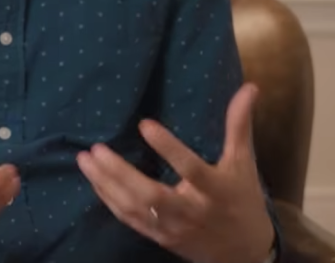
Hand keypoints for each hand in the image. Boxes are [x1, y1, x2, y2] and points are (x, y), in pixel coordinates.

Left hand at [76, 83, 274, 262]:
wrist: (243, 252)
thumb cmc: (243, 199)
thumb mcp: (244, 162)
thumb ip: (239, 125)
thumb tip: (249, 87)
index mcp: (215, 190)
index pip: (191, 169)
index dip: (169, 148)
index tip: (144, 124)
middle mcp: (191, 211)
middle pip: (151, 195)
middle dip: (120, 174)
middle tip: (96, 149)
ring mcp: (173, 227)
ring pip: (135, 209)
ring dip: (107, 185)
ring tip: (86, 160)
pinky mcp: (159, 237)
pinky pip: (130, 220)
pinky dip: (110, 200)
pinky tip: (94, 181)